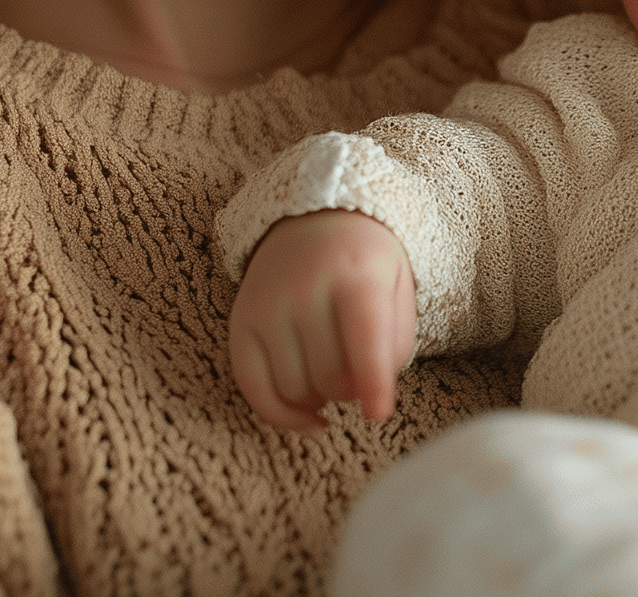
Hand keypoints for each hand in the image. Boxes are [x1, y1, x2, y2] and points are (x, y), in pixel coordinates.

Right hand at [227, 209, 416, 431]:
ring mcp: (267, 306)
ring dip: (322, 399)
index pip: (364, 337)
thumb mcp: (397, 288)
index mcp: (355, 273)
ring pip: (295, 390)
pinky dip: (283, 416)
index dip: (373, 382)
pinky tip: (311, 419)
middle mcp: (304, 288)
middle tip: (361, 372)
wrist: (313, 219)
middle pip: (330, 375)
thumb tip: (372, 403)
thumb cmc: (364, 264)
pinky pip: (254, 390)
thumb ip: (395, 343)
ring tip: (335, 373)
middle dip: (353, 390)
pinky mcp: (241, 323)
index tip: (379, 414)